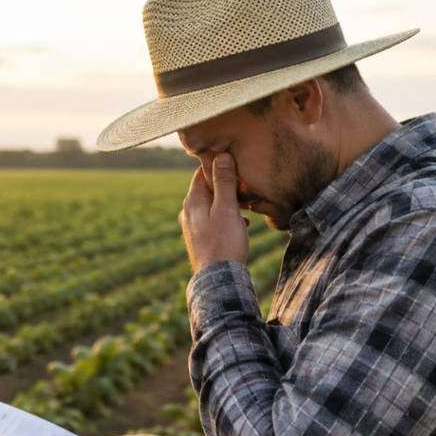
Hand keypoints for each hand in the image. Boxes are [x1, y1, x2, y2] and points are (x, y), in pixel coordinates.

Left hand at [179, 153, 249, 273]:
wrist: (219, 279)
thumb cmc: (224, 242)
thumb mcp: (227, 209)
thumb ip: (224, 182)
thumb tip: (221, 156)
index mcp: (192, 202)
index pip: (202, 173)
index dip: (219, 167)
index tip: (237, 166)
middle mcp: (188, 213)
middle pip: (208, 189)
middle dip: (227, 186)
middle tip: (246, 186)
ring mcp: (194, 227)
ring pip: (213, 206)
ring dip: (230, 203)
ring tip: (247, 206)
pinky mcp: (202, 240)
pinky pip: (215, 221)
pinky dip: (228, 218)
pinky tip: (242, 224)